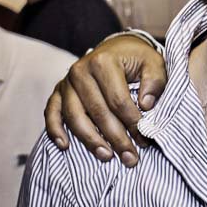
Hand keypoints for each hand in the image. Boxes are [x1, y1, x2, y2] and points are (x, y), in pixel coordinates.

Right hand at [44, 34, 167, 166]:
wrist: (117, 48)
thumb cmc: (137, 59)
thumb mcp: (154, 64)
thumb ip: (154, 82)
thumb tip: (146, 105)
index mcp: (103, 62)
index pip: (118, 100)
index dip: (131, 122)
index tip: (144, 139)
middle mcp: (80, 70)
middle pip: (97, 111)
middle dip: (115, 138)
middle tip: (130, 158)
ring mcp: (66, 82)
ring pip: (75, 116)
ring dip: (90, 140)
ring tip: (107, 157)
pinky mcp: (58, 91)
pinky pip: (52, 112)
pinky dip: (55, 130)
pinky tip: (65, 146)